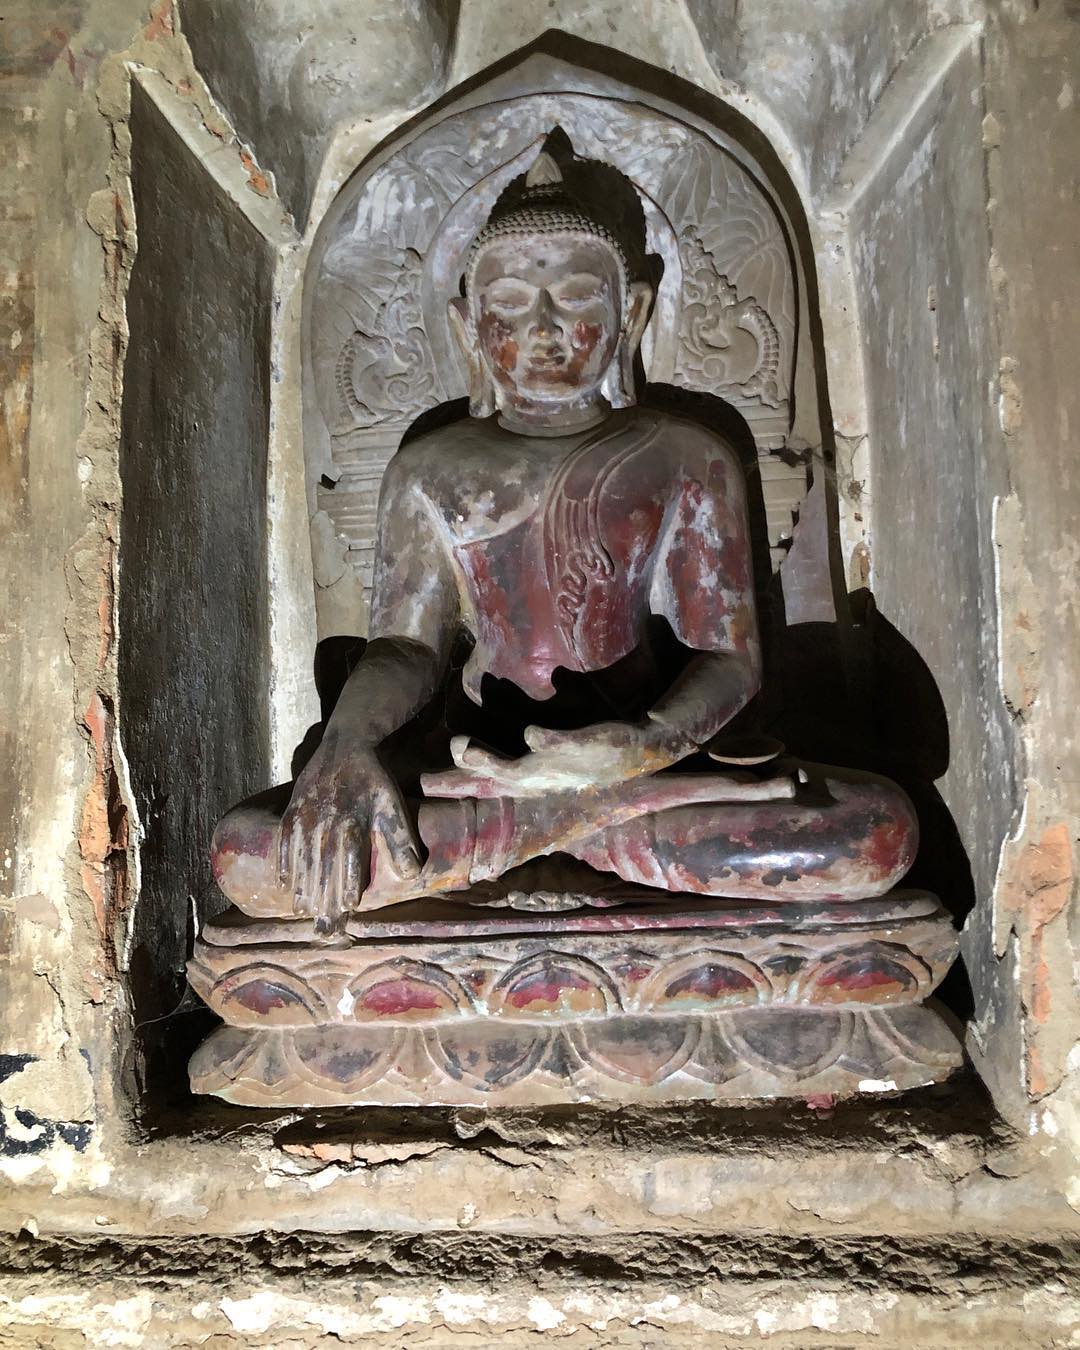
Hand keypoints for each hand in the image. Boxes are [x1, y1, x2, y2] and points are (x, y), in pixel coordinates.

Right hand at [277, 736, 419, 930]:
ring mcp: (305, 816)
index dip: (348, 884)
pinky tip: (284, 886)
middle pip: (324, 866)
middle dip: (324, 898)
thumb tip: (412, 874)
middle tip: (324, 928)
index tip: (348, 908)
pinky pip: (284, 843)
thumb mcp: (392, 802)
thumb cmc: (373, 779)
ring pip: (303, 859)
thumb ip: (399, 837)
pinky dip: (284, 865)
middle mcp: (326, 820)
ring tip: (305, 913)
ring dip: (303, 888)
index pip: (350, 860)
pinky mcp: (292, 811)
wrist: (345, 745)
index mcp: (353, 820)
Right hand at [422, 720, 694, 799]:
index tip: (421, 785)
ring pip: (515, 769)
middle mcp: (539, 778)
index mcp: (532, 778)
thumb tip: (521, 732)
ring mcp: (556, 767)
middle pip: (490, 780)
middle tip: (425, 769)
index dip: (454, 786)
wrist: (643, 753)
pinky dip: (542, 740)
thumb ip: (536, 742)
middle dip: (460, 774)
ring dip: (488, 762)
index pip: (485, 785)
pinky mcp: (577, 747)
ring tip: (460, 745)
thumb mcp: (562, 754)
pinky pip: (555, 743)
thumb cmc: (597, 756)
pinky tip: (528, 733)